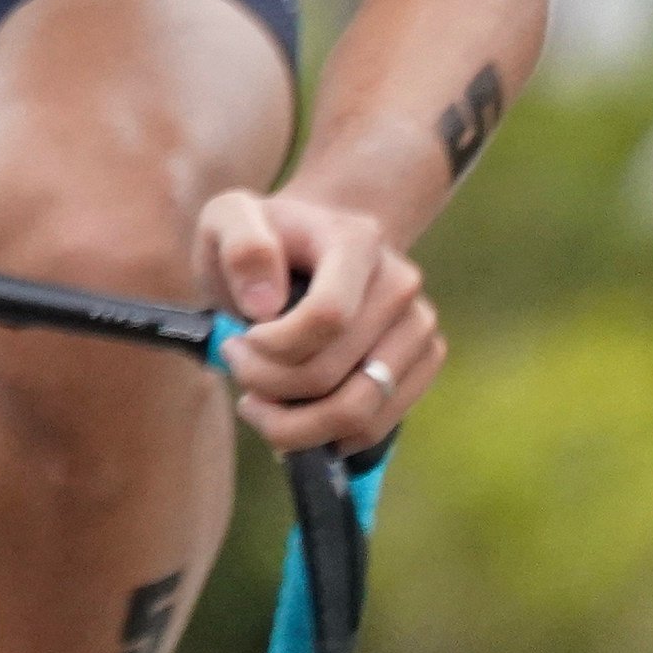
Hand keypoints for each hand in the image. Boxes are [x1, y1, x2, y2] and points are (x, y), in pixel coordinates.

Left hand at [197, 188, 440, 452]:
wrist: (305, 247)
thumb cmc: (261, 238)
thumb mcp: (228, 218)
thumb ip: (240, 247)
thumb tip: (265, 306)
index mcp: (356, 240)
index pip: (328, 316)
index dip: (275, 346)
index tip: (238, 340)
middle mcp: (400, 283)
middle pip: (335, 372)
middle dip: (269, 385)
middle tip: (235, 367)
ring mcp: (419, 326)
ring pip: (360, 410)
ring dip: (294, 422)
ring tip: (257, 401)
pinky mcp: (424, 362)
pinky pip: (377, 424)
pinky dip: (326, 435)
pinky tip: (290, 415)